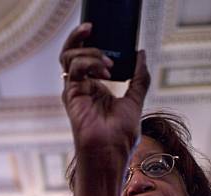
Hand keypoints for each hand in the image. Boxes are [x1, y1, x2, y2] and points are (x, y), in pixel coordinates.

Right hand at [61, 23, 149, 153]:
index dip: (92, 42)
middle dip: (80, 36)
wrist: (110, 153)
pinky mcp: (71, 95)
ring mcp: (75, 92)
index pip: (87, 57)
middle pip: (72, 53)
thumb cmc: (120, 137)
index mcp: (95, 89)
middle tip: (93, 27)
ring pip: (69, 57)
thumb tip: (141, 54)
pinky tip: (106, 71)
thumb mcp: (135, 101)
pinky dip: (91, 62)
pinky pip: (74, 68)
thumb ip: (139, 78)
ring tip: (109, 63)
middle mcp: (82, 89)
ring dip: (90, 51)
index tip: (104, 33)